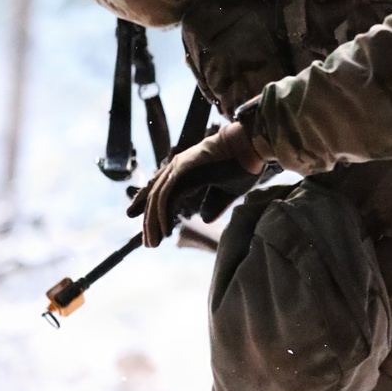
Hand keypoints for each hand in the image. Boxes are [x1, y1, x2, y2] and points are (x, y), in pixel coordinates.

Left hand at [128, 121, 265, 247]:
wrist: (252, 147)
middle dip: (149, 220)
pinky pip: (167, 198)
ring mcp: (179, 167)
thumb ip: (214, 204)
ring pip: (158, 198)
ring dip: (153, 223)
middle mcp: (178, 167)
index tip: (140, 221)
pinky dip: (163, 216)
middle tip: (148, 242)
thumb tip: (203, 219)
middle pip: (154, 196)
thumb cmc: (244, 165)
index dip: (147, 205)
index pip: (160, 189)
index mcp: (186, 169)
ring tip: (154, 243)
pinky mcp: (184, 171)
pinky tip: (165, 232)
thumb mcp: (228, 191)